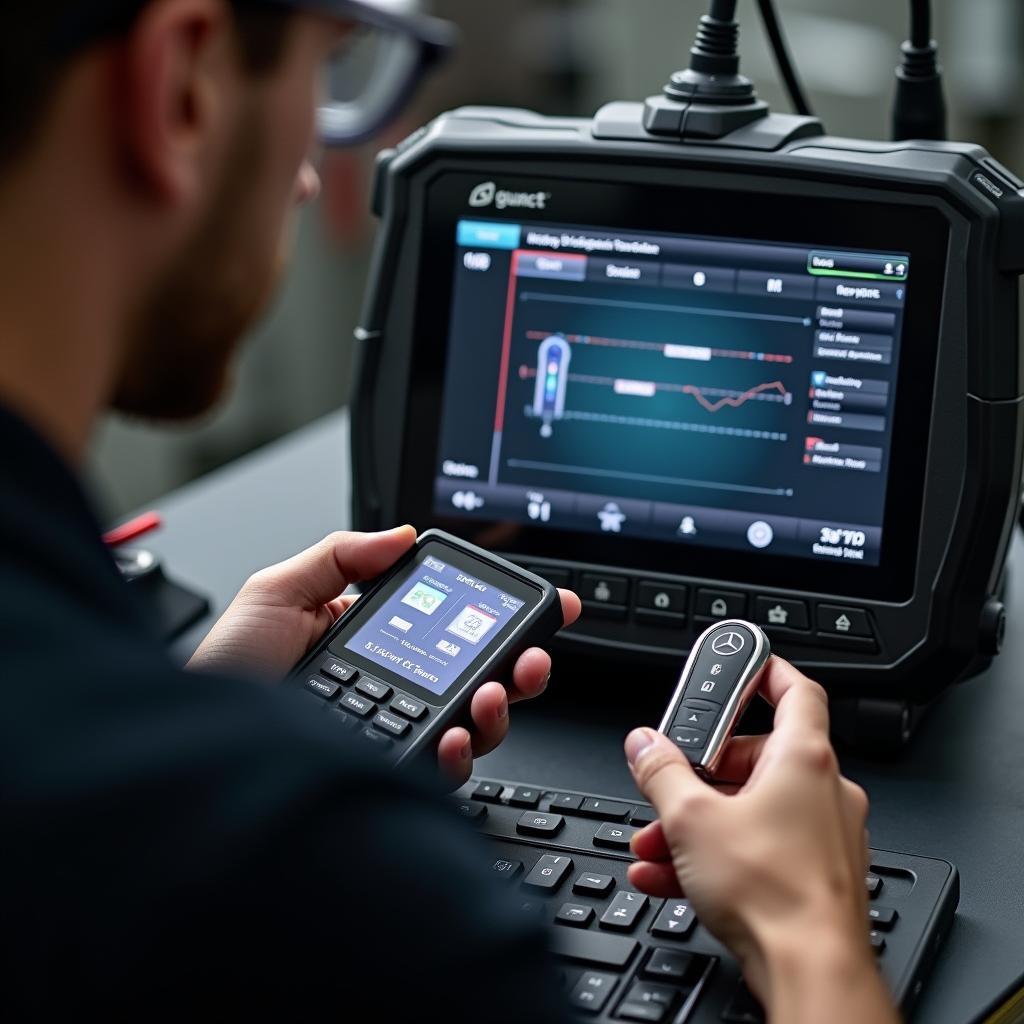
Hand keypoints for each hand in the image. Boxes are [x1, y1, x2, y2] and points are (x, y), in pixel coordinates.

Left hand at [189, 526, 580, 785]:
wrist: (190, 740)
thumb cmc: (225, 669)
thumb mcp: (278, 592)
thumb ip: (341, 558)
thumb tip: (403, 534)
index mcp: (375, 642)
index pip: (454, 629)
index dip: (503, 620)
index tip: (545, 608)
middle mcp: (393, 690)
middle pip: (478, 681)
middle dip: (519, 668)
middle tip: (529, 661)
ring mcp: (392, 733)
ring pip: (471, 729)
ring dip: (496, 711)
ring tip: (487, 696)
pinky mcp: (384, 773)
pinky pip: (439, 770)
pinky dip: (458, 754)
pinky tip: (451, 735)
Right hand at [623, 657, 895, 1023]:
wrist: (812, 972)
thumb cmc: (774, 893)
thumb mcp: (691, 818)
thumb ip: (662, 772)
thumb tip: (645, 744)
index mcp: (804, 758)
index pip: (796, 690)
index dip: (766, 671)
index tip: (742, 664)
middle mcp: (824, 792)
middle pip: (756, 758)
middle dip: (701, 773)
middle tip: (668, 781)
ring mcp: (824, 836)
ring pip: (750, 810)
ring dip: (698, 822)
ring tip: (657, 843)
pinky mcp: (815, 876)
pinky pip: (757, 849)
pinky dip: (716, 855)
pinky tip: (670, 876)